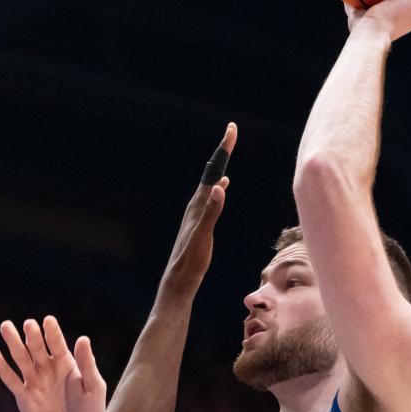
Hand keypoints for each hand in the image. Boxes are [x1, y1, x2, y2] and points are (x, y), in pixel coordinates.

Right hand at [0, 316, 105, 411]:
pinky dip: (1, 366)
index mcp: (66, 364)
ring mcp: (35, 382)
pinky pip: (11, 379)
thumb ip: (87, 365)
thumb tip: (83, 339)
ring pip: (22, 359)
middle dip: (32, 336)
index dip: (53, 333)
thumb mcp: (94, 388)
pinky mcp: (24, 397)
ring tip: (6, 326)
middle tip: (28, 324)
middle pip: (37, 348)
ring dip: (14, 343)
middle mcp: (48, 369)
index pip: (57, 344)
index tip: (48, 321)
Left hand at [157, 122, 236, 302]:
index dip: (224, 150)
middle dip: (223, 152)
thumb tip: (219, 187)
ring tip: (227, 154)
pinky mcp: (199, 224)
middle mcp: (196, 205)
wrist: (178, 282)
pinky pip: (210, 198)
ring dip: (220, 168)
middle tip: (231, 132)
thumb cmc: (190, 262)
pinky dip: (217, 188)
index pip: (213, 171)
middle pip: (211, 172)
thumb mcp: (202, 237)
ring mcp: (197, 214)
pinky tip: (221, 188)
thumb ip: (211, 212)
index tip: (232, 129)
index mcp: (198, 205)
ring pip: (210, 184)